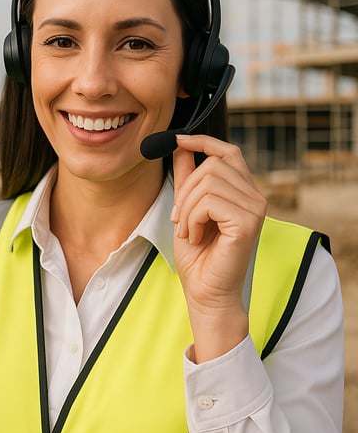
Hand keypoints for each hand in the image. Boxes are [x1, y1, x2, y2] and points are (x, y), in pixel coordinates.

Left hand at [171, 134, 266, 360]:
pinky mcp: (249, 222)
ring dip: (186, 207)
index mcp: (242, 191)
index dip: (203, 141)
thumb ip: (187, 178)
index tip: (178, 141)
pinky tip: (195, 237)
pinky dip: (193, 219)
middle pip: (212, 165)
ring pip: (208, 182)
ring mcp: (255, 208)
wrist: (205, 291)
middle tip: (180, 219)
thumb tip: (180, 147)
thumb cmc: (198, 255)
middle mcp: (254, 196)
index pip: (228, 152)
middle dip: (185, 190)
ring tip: (188, 231)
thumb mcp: (186, 209)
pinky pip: (209, 202)